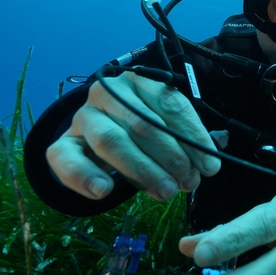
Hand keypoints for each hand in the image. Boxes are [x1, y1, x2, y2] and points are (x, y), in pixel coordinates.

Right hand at [46, 72, 220, 200]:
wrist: (93, 141)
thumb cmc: (138, 133)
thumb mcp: (164, 128)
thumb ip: (186, 139)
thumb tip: (214, 157)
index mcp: (136, 82)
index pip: (169, 104)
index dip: (193, 136)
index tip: (211, 167)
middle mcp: (106, 93)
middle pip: (142, 124)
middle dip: (172, 157)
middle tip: (189, 183)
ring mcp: (82, 118)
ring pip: (111, 141)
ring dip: (142, 170)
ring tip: (165, 191)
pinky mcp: (61, 144)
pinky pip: (67, 159)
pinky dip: (85, 176)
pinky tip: (104, 191)